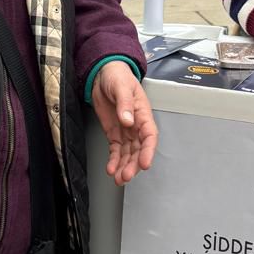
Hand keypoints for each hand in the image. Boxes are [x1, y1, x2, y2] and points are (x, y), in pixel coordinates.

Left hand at [91, 62, 157, 185]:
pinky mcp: (114, 133)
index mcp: (143, 113)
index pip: (150, 135)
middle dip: (134, 164)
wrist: (103, 74)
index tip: (145, 164)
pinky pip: (116, 150)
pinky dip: (114, 160)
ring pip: (128, 153)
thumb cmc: (118, 77)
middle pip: (139, 149)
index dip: (148, 151)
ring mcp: (125, 130)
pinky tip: (111, 169)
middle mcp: (136, 125)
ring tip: (118, 179)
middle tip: (126, 176)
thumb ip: (124, 103)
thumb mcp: (121, 86)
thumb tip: (128, 120)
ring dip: (124, 166)